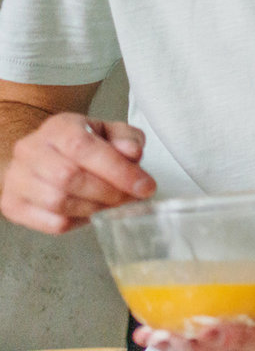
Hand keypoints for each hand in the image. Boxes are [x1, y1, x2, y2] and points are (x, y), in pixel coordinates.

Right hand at [0, 111, 150, 233]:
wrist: (43, 155)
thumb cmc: (82, 145)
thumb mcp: (110, 132)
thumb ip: (127, 138)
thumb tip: (132, 152)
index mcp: (57, 128)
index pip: (83, 147)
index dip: (117, 170)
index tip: (145, 186)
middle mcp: (31, 151)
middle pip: (69, 177)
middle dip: (110, 192)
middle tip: (132, 198)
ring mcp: (17, 179)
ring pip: (59, 202)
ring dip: (96, 208)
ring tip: (113, 204)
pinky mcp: (14, 205)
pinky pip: (51, 223)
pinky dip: (79, 222)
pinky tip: (90, 212)